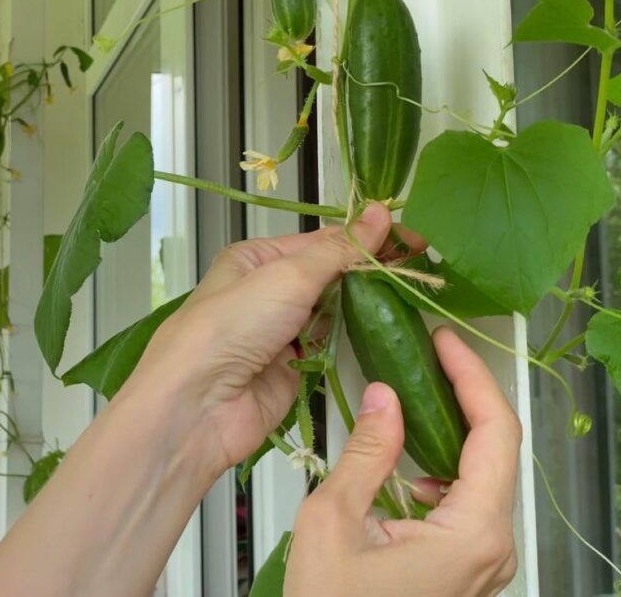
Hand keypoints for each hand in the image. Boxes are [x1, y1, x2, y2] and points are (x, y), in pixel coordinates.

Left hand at [121, 202, 421, 474]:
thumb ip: (340, 250)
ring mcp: (280, 333)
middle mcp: (267, 292)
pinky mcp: (293, 370)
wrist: (197, 407)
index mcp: (257, 258)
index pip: (323, 241)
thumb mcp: (288, 276)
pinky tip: (384, 329)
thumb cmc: (231, 328)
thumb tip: (379, 212)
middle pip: (330, 275)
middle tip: (422, 266)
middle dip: (370, 269)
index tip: (413, 239)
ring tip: (412, 293)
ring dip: (365, 304)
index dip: (368, 237)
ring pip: (333, 311)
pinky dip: (353, 339)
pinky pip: (330, 347)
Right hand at [285, 329, 520, 596]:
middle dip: (463, 395)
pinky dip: (441, 469)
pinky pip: (468, 503)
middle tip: (430, 355)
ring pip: (482, 475)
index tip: (445, 342)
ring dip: (450, 431)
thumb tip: (384, 398)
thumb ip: (367, 452)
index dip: (473, 376)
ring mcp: (483, 561)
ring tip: (415, 396)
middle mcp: (493, 548)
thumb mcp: (335, 522)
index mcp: (473, 533)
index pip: (495, 432)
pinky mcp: (466, 568)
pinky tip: (407, 462)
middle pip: (496, 449)